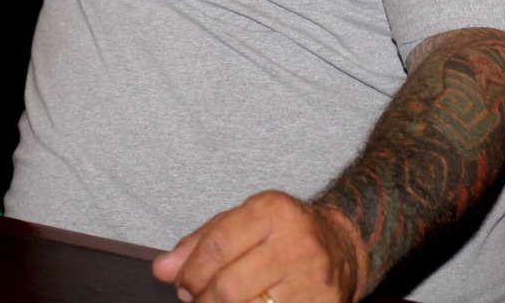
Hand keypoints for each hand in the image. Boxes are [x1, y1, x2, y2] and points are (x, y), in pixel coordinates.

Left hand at [151, 191, 367, 302]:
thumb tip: (162, 270)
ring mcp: (312, 279)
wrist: (342, 246)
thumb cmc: (282, 233)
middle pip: (229, 287)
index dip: (191, 273)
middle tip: (197, 300)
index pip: (216, 247)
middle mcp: (295, 243)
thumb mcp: (241, 222)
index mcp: (271, 211)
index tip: (182, 284)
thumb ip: (199, 243)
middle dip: (203, 300)